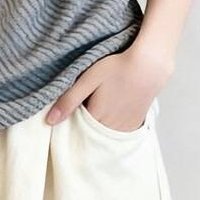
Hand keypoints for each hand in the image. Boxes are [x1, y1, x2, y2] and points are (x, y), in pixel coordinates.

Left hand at [45, 42, 173, 131]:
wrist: (150, 65)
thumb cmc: (117, 67)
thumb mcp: (88, 79)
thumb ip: (69, 100)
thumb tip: (49, 121)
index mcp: (96, 118)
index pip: (75, 130)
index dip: (68, 122)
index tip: (64, 115)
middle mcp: (111, 128)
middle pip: (90, 134)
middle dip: (82, 127)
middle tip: (82, 108)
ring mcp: (126, 127)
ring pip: (105, 135)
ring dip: (97, 128)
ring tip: (96, 109)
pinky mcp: (137, 123)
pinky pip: (119, 133)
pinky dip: (111, 128)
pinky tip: (110, 114)